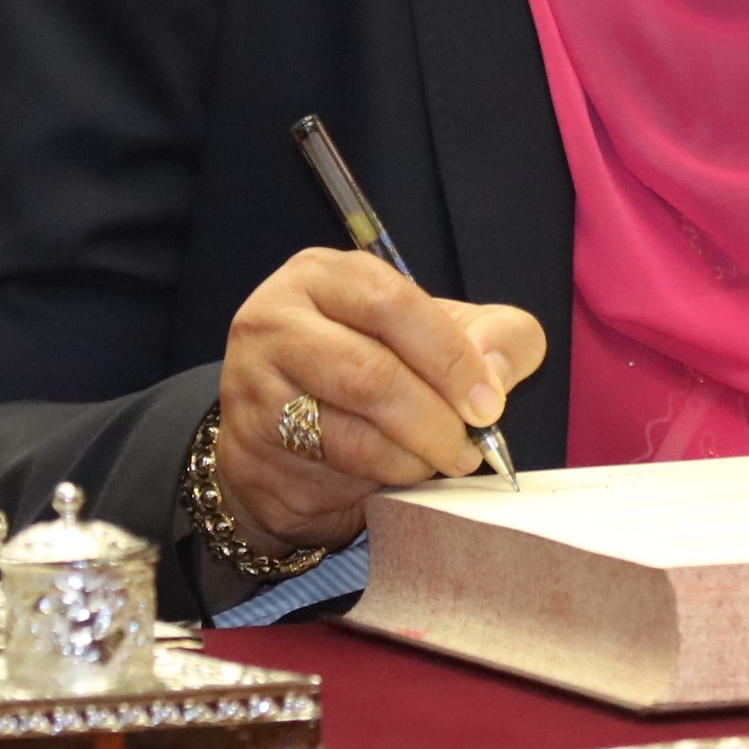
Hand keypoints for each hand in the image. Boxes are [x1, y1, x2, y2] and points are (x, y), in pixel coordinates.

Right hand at [212, 249, 546, 553]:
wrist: (291, 441)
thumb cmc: (375, 371)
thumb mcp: (442, 337)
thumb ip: (495, 336)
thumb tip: (497, 371)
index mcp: (324, 275)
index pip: (390, 303)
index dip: (449, 356)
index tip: (488, 402)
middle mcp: (276, 318)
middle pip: (370, 371)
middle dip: (436, 415)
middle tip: (472, 444)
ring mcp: (255, 381)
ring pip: (352, 427)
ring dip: (416, 451)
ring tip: (445, 459)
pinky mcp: (251, 440)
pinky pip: (335, 463)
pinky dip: (386, 473)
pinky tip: (404, 470)